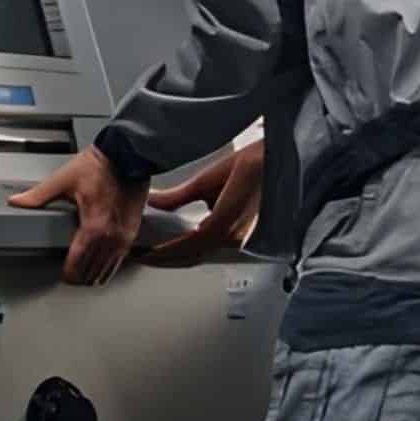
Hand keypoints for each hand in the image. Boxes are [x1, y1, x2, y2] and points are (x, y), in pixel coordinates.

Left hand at [8, 147, 149, 285]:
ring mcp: (124, 236)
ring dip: (94, 275)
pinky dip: (109, 266)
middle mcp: (111, 236)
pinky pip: (120, 260)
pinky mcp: (132, 231)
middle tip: (70, 274)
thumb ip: (38, 195)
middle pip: (92, 274)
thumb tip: (17, 201)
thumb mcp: (63, 180)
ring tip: (83, 272)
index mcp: (93, 227)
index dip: (67, 275)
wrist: (128, 156)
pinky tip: (101, 263)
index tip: (63, 274)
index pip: (78, 266)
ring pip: (107, 271)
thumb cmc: (99, 166)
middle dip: (79, 277)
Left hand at [140, 140, 264, 267]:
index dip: (162, 253)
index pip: (186, 247)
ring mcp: (240, 238)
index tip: (142, 254)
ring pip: (202, 255)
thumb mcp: (209, 177)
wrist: (278, 160)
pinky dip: (192, 249)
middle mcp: (234, 237)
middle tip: (141, 256)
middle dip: (165, 260)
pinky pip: (213, 247)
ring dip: (178, 256)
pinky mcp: (243, 234)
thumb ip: (180, 195)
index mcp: (225, 224)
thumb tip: (154, 202)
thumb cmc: (251, 163)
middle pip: (192, 257)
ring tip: (155, 251)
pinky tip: (179, 243)